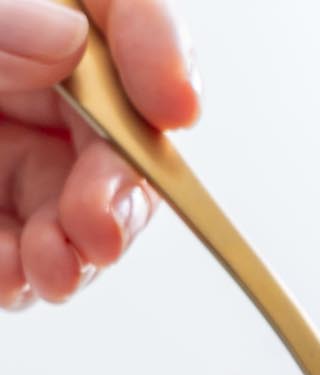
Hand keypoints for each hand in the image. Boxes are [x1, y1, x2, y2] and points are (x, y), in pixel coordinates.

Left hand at [0, 0, 198, 307]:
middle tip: (99, 229)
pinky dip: (26, 274)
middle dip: (120, 188)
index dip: (161, 51)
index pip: (118, 13)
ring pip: (87, 202)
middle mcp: (34, 78)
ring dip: (83, 249)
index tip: (177, 104)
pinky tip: (13, 277)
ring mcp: (14, 146)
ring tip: (53, 270)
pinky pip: (29, 249)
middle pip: (118, 128)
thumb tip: (65, 38)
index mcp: (31, 10)